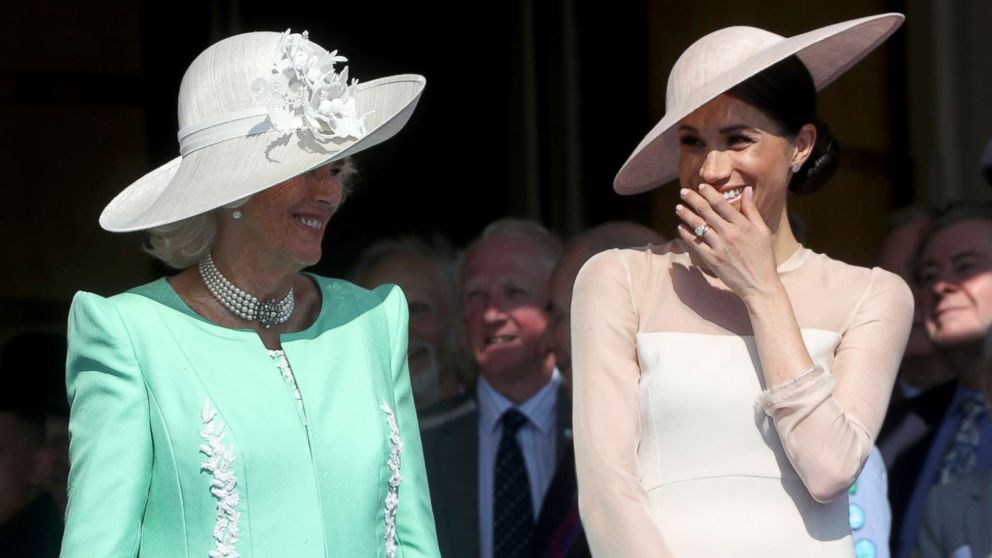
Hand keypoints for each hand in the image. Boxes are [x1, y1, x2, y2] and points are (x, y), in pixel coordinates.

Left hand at [675, 184, 779, 300]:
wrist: (759, 284)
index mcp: (742, 225)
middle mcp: (729, 234)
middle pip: (706, 212)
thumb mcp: (762, 231)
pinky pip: (695, 244)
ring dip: (686, 215)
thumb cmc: (763, 257)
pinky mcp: (712, 259)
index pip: (721, 204)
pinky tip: (681, 228)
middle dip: (693, 200)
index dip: (709, 193)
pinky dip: (686, 235)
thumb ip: (752, 210)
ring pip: (698, 226)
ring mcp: (719, 247)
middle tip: (683, 192)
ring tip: (678, 207)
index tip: (700, 186)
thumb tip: (746, 190)